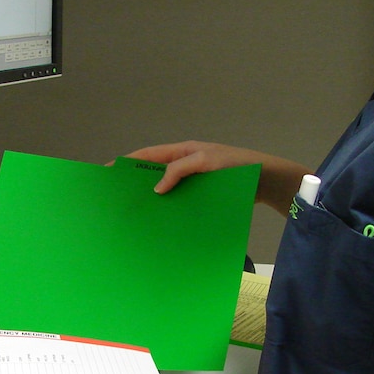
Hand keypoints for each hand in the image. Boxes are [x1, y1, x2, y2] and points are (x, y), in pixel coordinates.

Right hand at [120, 140, 311, 213]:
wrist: (266, 180)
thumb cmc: (236, 165)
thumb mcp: (206, 162)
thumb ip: (179, 170)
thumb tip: (156, 189)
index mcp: (183, 151)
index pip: (148, 155)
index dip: (127, 162)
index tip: (107, 172)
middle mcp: (186, 165)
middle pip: (155, 173)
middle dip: (137, 184)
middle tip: (118, 201)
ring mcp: (195, 181)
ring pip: (168, 190)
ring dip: (155, 200)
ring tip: (137, 216)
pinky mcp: (204, 196)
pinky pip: (182, 201)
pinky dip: (172, 209)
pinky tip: (164, 223)